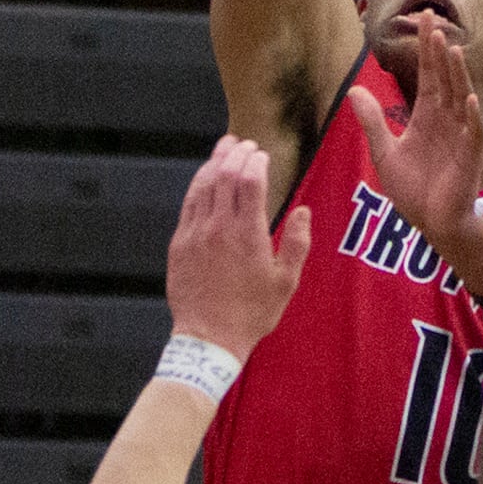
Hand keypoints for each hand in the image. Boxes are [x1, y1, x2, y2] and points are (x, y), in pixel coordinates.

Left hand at [165, 138, 310, 362]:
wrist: (208, 339)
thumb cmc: (251, 313)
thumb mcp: (286, 282)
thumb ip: (296, 242)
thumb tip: (303, 211)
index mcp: (247, 234)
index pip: (250, 181)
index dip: (257, 161)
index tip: (263, 154)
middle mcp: (218, 228)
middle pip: (225, 175)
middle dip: (236, 154)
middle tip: (246, 144)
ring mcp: (195, 234)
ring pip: (203, 185)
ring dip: (215, 162)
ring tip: (225, 147)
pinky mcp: (179, 244)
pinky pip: (188, 204)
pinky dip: (198, 184)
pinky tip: (205, 176)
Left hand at [348, 16, 482, 257]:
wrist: (433, 223)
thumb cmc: (414, 190)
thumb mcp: (385, 153)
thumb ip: (373, 121)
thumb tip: (354, 89)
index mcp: (427, 115)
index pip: (427, 74)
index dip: (425, 48)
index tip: (423, 19)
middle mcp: (446, 119)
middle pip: (443, 78)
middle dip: (438, 51)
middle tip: (433, 21)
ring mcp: (460, 135)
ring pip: (459, 96)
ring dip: (456, 74)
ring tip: (451, 49)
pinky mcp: (469, 155)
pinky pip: (473, 131)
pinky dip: (472, 115)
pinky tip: (469, 98)